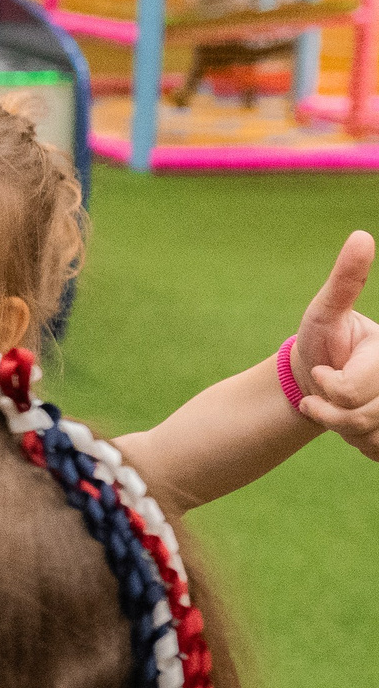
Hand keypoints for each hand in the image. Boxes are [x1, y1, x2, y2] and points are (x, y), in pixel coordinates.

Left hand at [293, 229, 378, 458]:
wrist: (315, 378)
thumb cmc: (322, 339)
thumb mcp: (326, 309)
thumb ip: (346, 279)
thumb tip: (361, 236)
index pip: (354, 391)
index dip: (331, 388)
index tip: (322, 374)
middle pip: (361, 417)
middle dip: (328, 410)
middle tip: (316, 394)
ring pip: (368, 435)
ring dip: (339, 427)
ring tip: (330, 406)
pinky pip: (376, 450)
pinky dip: (354, 441)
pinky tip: (349, 422)